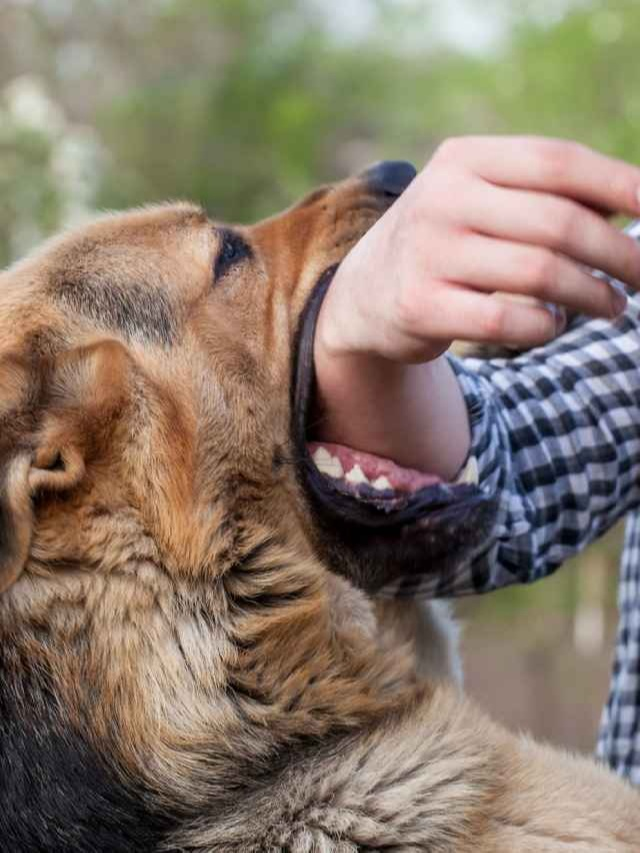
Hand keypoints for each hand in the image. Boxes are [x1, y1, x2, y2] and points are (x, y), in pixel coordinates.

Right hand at [313, 137, 639, 477]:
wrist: (365, 294)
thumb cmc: (446, 243)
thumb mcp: (480, 201)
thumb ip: (542, 196)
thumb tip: (634, 202)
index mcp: (464, 160)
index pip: (556, 162)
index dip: (618, 184)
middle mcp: (442, 199)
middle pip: (558, 223)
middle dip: (618, 253)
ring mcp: (428, 253)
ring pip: (540, 274)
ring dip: (592, 295)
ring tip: (613, 306)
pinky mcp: (421, 306)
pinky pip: (507, 321)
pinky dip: (544, 327)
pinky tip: (552, 325)